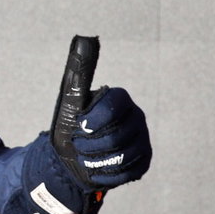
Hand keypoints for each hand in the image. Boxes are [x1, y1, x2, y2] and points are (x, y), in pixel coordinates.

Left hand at [50, 36, 151, 190]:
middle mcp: (137, 118)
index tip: (80, 126)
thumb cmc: (71, 127)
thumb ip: (79, 72)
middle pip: (117, 136)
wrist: (71, 162)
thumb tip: (83, 38)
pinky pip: (127, 173)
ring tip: (85, 158)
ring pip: (123, 157)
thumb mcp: (70, 100)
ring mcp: (143, 140)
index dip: (95, 119)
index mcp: (121, 99)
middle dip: (90, 146)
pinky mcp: (144, 162)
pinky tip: (97, 170)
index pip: (115, 105)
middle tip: (78, 145)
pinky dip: (106, 175)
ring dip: (95, 162)